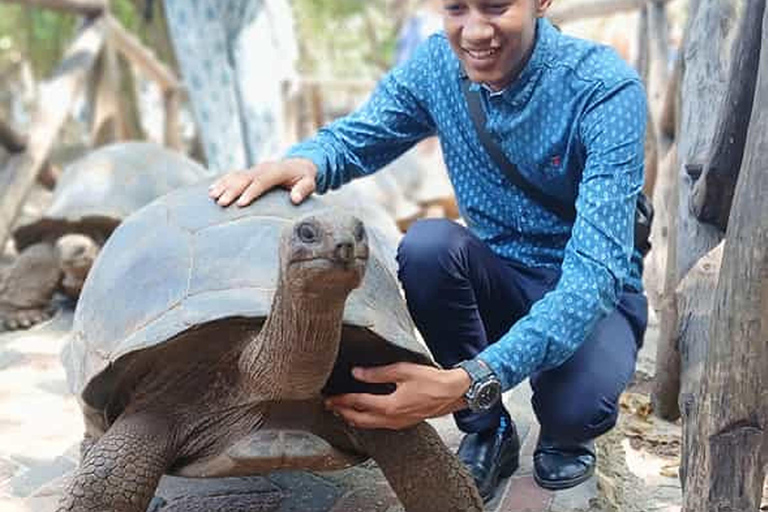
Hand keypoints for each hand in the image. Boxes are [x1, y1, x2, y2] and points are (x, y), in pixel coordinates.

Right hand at [208, 158, 317, 206]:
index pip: (262, 182)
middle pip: (245, 179)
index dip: (251, 192)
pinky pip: (233, 176)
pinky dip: (222, 182)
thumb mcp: (310, 182)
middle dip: (232, 190)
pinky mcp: (249, 172)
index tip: (241, 204)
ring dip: (224, 186)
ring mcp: (255, 169)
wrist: (300, 164)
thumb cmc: (305, 177)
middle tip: (222, 203)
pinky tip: (212, 190)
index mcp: (277, 171)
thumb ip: (303, 190)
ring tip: (213, 197)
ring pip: (236, 176)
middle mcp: (263, 168)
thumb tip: (295, 199)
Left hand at [324, 363, 470, 429]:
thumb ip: (377, 373)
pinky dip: (366, 421)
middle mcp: (392, 419)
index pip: (358, 403)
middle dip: (342, 413)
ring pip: (369, 426)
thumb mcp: (402, 371)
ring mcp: (398, 424)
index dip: (342, 400)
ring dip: (353, 418)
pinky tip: (364, 415)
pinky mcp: (403, 424)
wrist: (452, 393)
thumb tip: (357, 373)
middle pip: (359, 420)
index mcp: (390, 406)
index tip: (330, 397)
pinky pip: (379, 426)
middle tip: (330, 406)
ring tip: (341, 411)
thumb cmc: (431, 380)